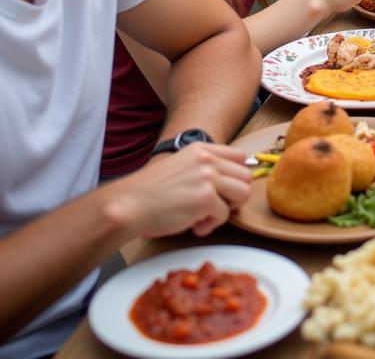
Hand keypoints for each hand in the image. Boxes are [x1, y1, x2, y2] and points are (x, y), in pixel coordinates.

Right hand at [108, 143, 251, 239]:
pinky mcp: (205, 199)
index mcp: (202, 149)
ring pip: (243, 194)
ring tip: (205, 217)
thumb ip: (204, 168)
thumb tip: (230, 183)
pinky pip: (224, 215)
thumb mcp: (180, 166)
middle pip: (246, 176)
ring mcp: (208, 177)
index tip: (223, 190)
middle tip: (214, 207)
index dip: (235, 176)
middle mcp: (208, 159)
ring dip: (227, 210)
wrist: (127, 204)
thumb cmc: (150, 192)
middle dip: (234, 196)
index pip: (240, 156)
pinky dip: (211, 225)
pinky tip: (193, 225)